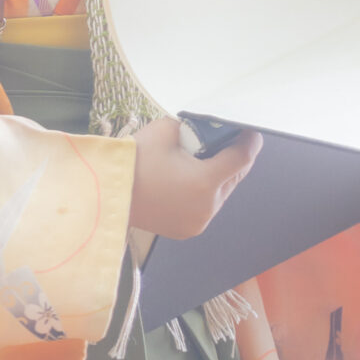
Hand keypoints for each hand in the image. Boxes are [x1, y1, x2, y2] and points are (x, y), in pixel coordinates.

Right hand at [129, 115, 262, 240]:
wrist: (108, 193)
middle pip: (235, 178)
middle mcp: (208, 206)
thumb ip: (193, 129)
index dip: (250, 142)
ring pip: (222, 194)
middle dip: (236, 158)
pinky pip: (207, 206)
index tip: (252, 131)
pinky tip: (194, 178)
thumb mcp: (166, 130)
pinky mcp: (189, 230)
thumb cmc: (136, 158)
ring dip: (221, 176)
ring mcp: (200, 222)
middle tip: (231, 139)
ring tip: (210, 158)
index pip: (241, 159)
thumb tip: (207, 131)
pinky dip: (206, 192)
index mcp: (205, 181)